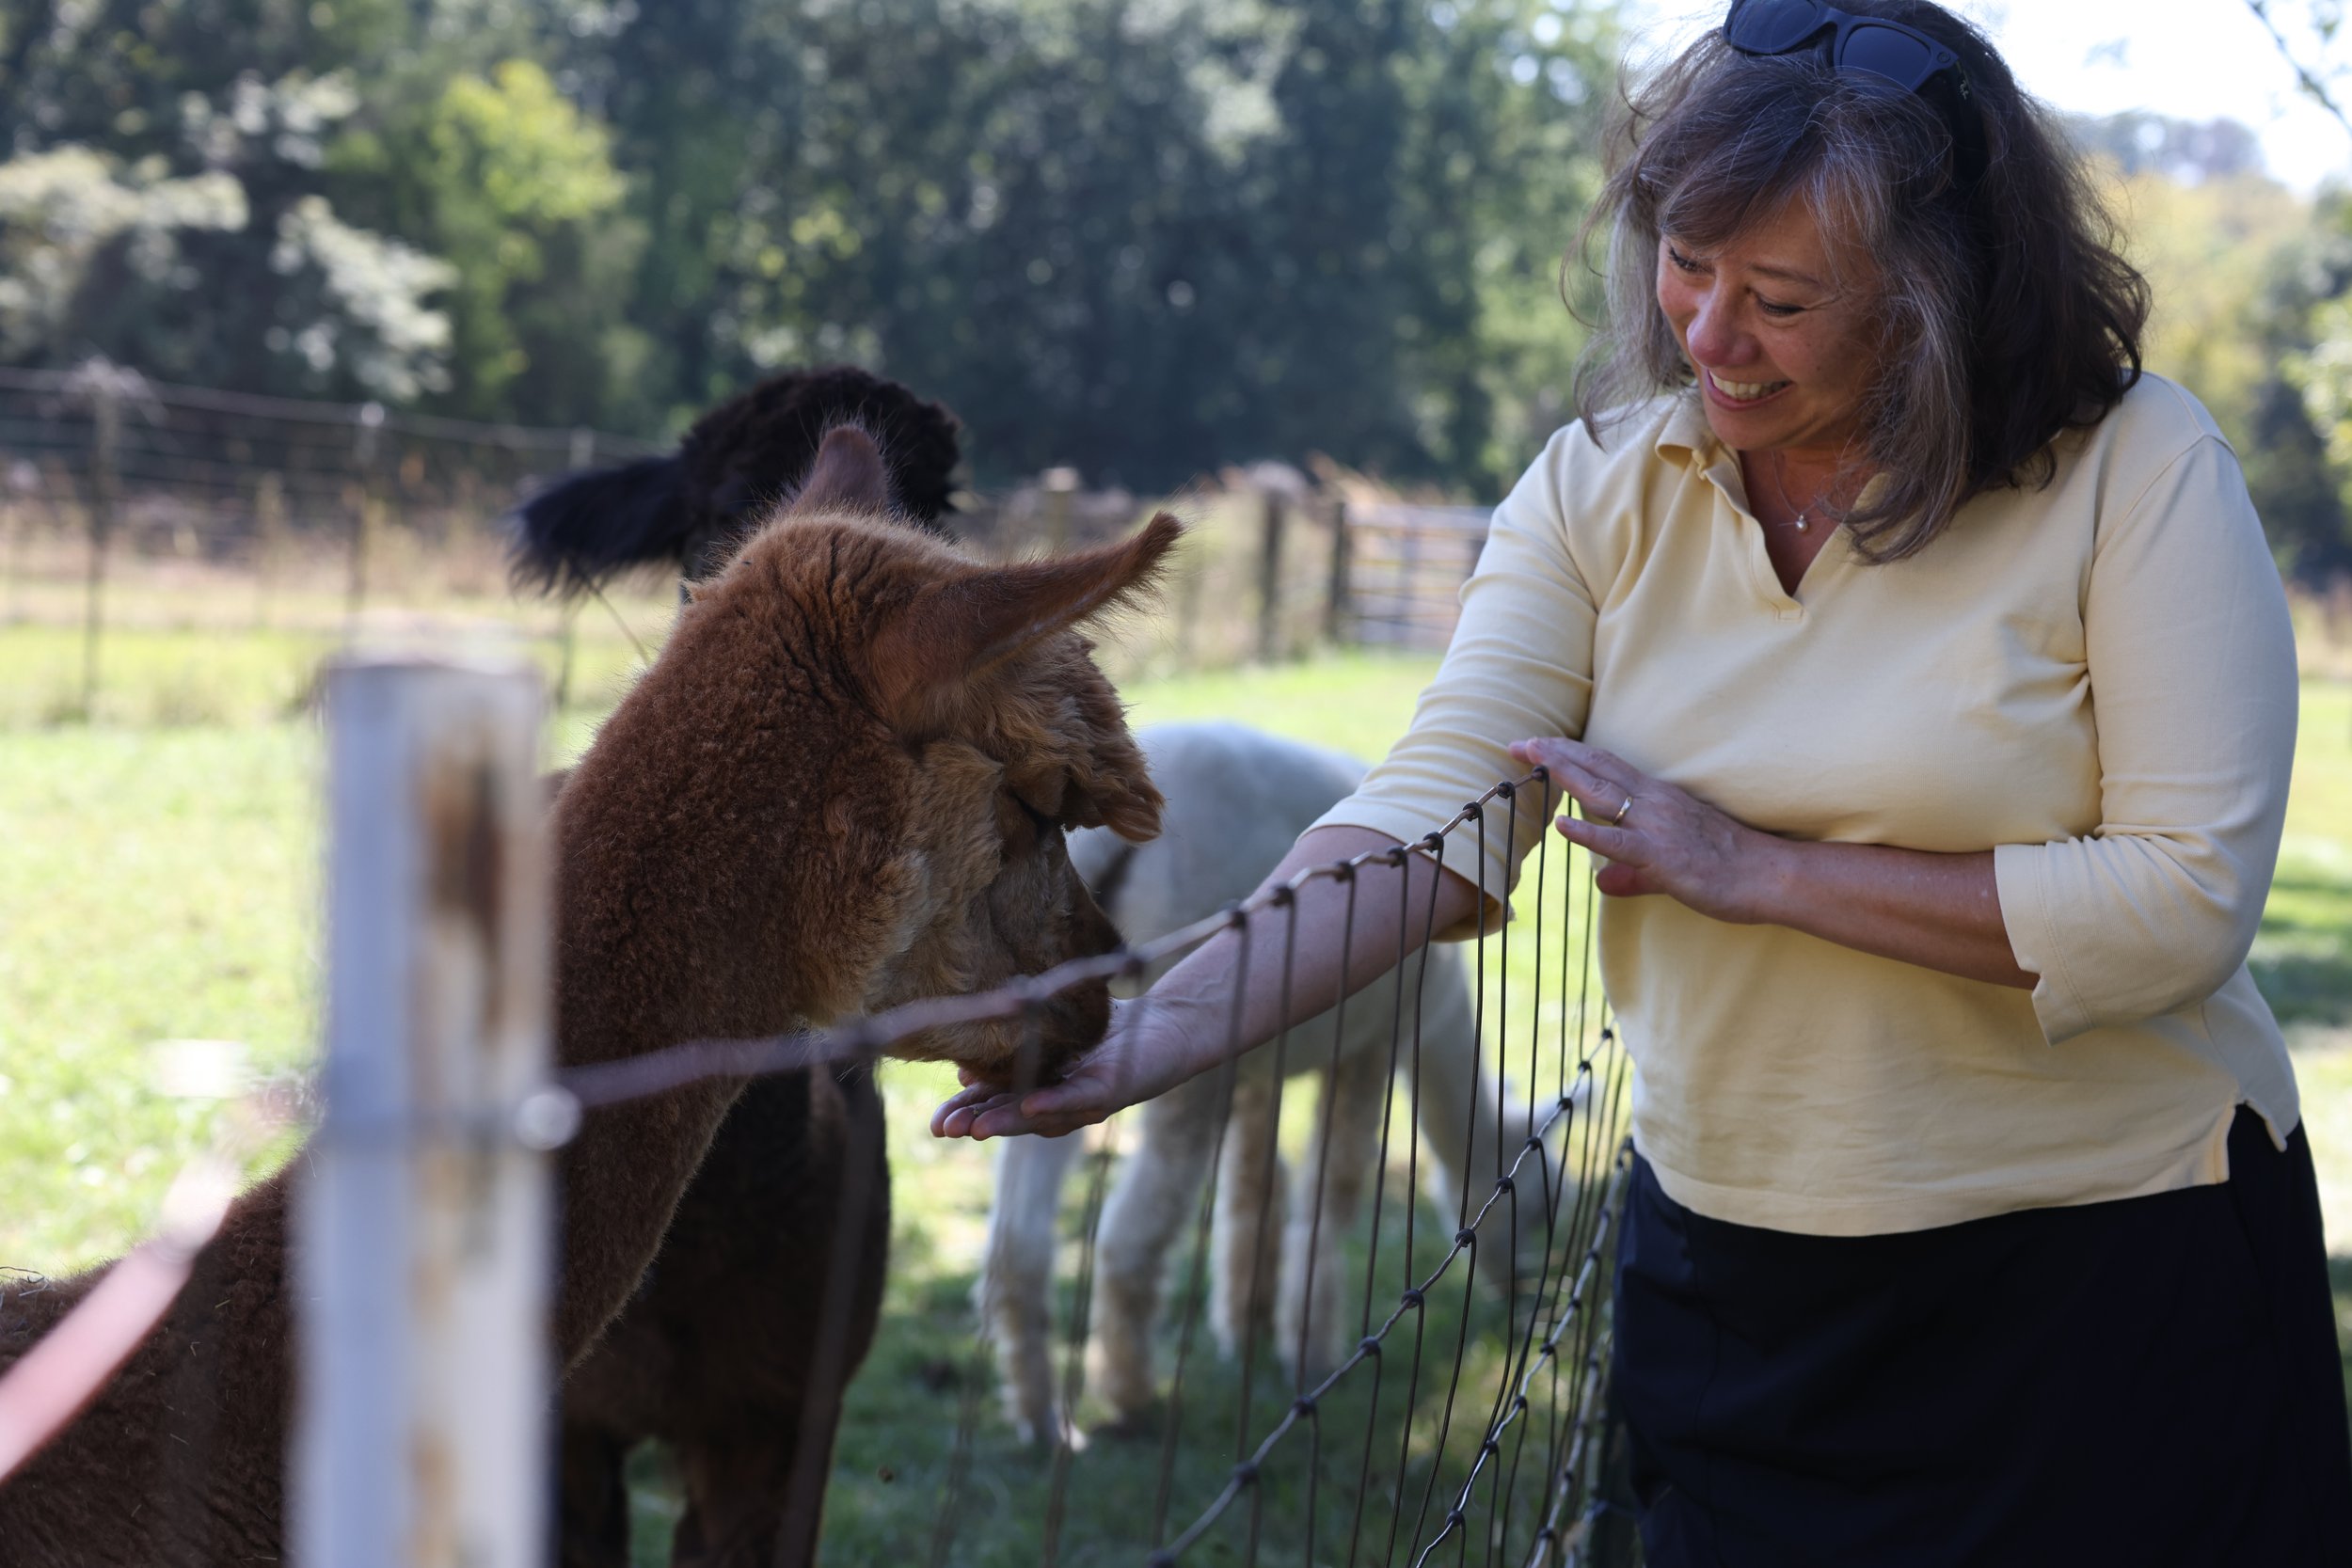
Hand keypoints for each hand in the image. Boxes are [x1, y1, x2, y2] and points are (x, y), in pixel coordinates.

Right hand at [930, 995, 1209, 1139]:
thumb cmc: (1108, 1028)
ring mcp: (1087, 1099)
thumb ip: (1013, 1050)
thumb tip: (961, 1067)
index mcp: (1043, 1089)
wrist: (1169, 1025)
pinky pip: (1080, 1096)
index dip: (967, 1115)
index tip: (935, 1124)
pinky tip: (1029, 1105)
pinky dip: (1055, 1102)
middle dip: (979, 1122)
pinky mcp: (1113, 1088)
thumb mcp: (1051, 1034)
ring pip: (1042, 1114)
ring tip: (977, 1127)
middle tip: (944, 1130)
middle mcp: (1063, 1102)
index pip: (997, 1105)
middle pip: (1015, 1116)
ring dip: (1008, 1120)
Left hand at [1509, 737, 1783, 924]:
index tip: (1537, 744)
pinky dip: (1590, 832)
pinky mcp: (1663, 856)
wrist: (1769, 875)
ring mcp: (1657, 826)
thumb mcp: (1669, 867)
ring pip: (1602, 793)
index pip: (1606, 767)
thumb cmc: (1727, 867)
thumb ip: (1632, 874)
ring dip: (1564, 773)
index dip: (1570, 753)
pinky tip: (1563, 825)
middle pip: (1597, 769)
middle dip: (1555, 753)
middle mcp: (1654, 802)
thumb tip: (1603, 883)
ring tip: (1531, 757)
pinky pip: (1620, 842)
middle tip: (1518, 741)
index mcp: (1657, 798)